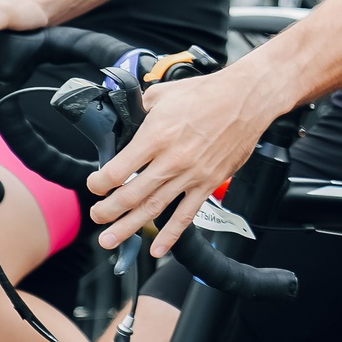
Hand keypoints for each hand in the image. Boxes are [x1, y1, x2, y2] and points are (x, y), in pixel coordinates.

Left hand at [87, 63, 278, 255]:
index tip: (95, 185)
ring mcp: (191, 175)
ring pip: (153, 209)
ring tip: (111, 239)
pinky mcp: (208, 183)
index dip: (99, 183)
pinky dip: (170, 235)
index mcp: (156, 136)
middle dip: (107, 211)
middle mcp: (171, 160)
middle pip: (130, 196)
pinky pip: (186, 215)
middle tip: (97, 217)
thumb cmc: (208, 94)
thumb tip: (127, 120)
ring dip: (128, 227)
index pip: (117, 170)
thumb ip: (140, 110)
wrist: (246, 100)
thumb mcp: (163, 94)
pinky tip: (158, 248)